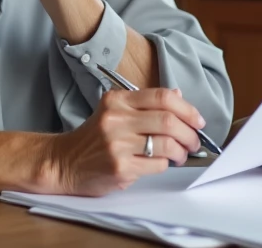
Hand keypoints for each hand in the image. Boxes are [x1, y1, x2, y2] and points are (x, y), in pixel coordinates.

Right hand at [43, 88, 204, 196]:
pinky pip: (157, 164)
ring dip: (182, 151)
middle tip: (194, 140)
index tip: (197, 120)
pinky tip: (161, 163)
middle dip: (190, 133)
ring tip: (181, 154)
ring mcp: (117, 144)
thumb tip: (179, 94)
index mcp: (117, 100)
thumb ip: (145, 104)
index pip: (161, 97)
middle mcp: (116, 119)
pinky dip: (166, 164)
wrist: (64, 161)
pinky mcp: (120, 168)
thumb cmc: (94, 137)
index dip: (187, 108)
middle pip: (168, 121)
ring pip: (167, 145)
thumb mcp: (115, 111)